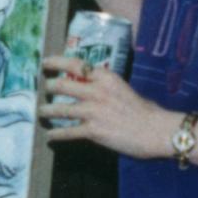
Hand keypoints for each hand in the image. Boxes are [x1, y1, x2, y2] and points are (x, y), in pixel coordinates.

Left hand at [38, 58, 174, 158]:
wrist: (156, 130)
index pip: (75, 65)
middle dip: (50, 88)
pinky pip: (68, 132)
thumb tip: (89, 87)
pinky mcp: (93, 130)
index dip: (56, 62)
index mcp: (106, 77)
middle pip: (62, 86)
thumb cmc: (144, 111)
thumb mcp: (123, 89)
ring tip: (41, 113)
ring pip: (60, 109)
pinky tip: (50, 136)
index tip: (45, 63)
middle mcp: (97, 91)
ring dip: (47, 111)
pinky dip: (56, 134)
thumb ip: (105, 87)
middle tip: (45, 90)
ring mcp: (93, 111)